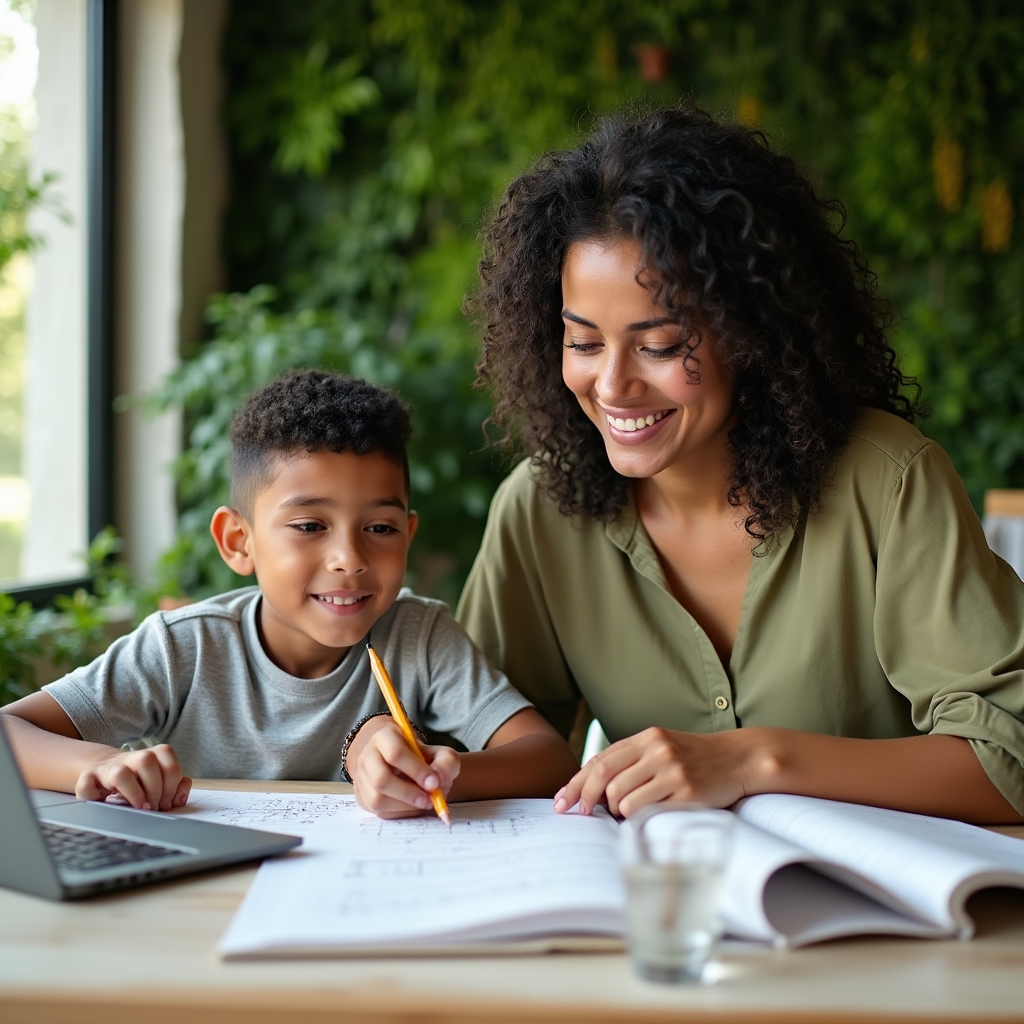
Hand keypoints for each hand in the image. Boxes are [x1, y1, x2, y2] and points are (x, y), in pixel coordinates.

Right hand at [76, 744, 190, 810]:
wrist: (102, 776)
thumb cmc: (135, 784)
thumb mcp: (158, 784)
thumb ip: (174, 788)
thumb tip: (180, 798)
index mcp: (148, 755)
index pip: (165, 753)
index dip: (171, 779)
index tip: (168, 800)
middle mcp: (128, 758)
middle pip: (146, 759)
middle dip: (155, 787)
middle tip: (155, 806)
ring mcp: (106, 768)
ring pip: (120, 772)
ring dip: (133, 793)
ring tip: (139, 808)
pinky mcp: (85, 780)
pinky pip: (87, 786)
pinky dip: (95, 797)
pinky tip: (104, 803)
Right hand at [347, 716, 459, 818]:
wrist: (408, 766)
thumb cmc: (425, 759)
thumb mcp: (442, 755)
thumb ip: (445, 765)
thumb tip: (436, 782)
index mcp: (385, 737)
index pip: (395, 753)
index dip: (416, 770)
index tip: (435, 782)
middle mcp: (367, 756)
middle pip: (381, 779)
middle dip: (408, 793)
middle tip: (429, 799)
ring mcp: (362, 778)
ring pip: (377, 799)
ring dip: (405, 806)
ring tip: (423, 802)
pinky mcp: (363, 797)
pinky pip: (379, 812)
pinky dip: (400, 813)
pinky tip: (413, 805)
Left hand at [553, 727, 757, 817]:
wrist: (740, 758)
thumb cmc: (696, 758)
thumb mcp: (663, 747)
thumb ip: (633, 760)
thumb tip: (595, 785)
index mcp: (647, 737)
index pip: (600, 760)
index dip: (577, 782)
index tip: (563, 800)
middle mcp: (656, 750)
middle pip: (604, 777)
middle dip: (586, 798)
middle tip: (580, 814)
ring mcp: (671, 770)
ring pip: (622, 797)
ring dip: (617, 811)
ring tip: (627, 812)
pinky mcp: (686, 791)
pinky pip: (646, 810)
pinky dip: (637, 817)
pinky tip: (644, 816)